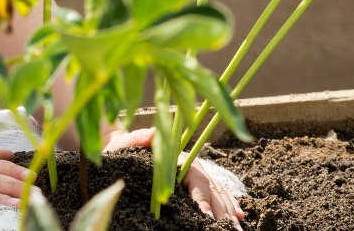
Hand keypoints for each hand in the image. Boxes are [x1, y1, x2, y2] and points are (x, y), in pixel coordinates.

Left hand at [105, 127, 246, 226]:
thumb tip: (152, 133)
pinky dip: (227, 204)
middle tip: (229, 228)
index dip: (202, 197)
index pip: (196, 177)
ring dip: (228, 210)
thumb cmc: (119, 150)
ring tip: (236, 227)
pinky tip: (237, 216)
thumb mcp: (123, 144)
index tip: (205, 216)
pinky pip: (214, 194)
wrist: (116, 150)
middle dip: (221, 209)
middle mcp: (188, 165)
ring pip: (216, 192)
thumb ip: (137, 138)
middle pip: (211, 187)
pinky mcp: (190, 185)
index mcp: (175, 156)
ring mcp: (190, 174)